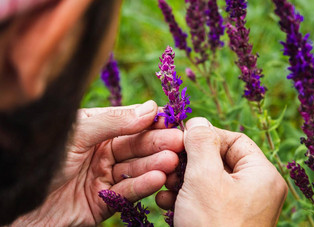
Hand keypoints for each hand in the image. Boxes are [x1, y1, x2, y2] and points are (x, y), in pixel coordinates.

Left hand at [12, 101, 183, 225]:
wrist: (17, 203)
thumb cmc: (43, 159)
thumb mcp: (78, 132)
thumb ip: (114, 120)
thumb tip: (151, 107)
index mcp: (97, 130)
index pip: (131, 123)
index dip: (152, 121)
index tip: (172, 119)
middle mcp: (103, 152)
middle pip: (137, 146)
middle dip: (159, 144)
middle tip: (180, 142)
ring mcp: (105, 177)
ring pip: (136, 169)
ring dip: (156, 165)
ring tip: (173, 162)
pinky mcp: (105, 202)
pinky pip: (127, 192)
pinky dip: (143, 186)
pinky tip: (158, 179)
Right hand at [156, 117, 286, 226]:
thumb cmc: (214, 226)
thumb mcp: (204, 177)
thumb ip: (201, 142)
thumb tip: (197, 120)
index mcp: (260, 174)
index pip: (233, 140)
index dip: (206, 136)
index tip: (181, 139)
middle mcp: (253, 189)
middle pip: (217, 159)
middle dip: (189, 162)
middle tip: (169, 165)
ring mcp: (237, 206)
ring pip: (206, 180)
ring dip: (181, 180)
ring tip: (165, 187)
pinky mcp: (221, 219)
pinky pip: (203, 199)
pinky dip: (184, 197)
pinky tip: (166, 203)